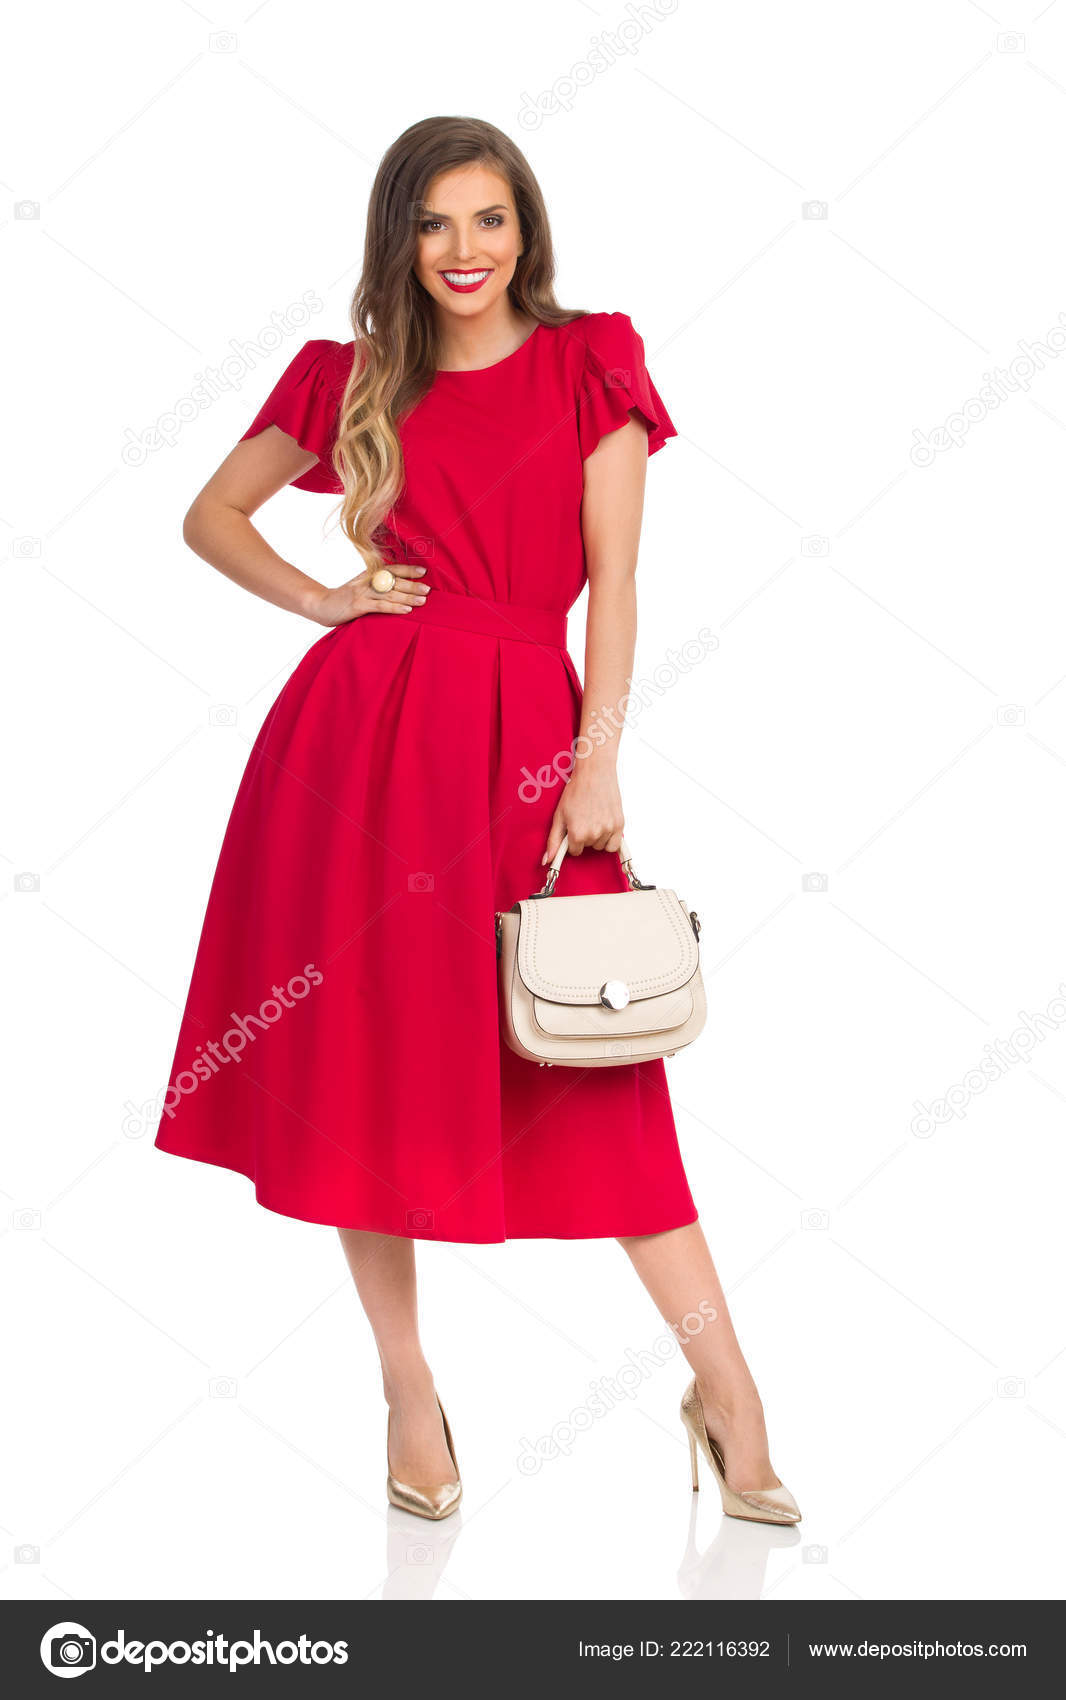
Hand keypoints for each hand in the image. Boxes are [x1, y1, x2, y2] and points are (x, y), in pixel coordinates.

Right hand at [306, 564, 429, 626]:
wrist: (320, 605)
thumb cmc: (344, 599)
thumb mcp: (360, 588)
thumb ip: (376, 586)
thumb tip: (398, 589)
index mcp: (368, 575)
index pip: (391, 569)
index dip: (407, 569)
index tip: (424, 571)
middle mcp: (366, 581)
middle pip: (393, 581)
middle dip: (412, 585)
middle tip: (428, 589)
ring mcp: (362, 592)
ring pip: (389, 593)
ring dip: (408, 596)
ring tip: (423, 600)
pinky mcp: (358, 606)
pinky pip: (380, 606)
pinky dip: (394, 607)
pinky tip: (406, 610)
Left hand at [541, 767, 623, 864]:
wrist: (595, 773)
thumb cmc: (576, 791)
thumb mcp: (559, 816)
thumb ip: (553, 840)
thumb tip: (547, 861)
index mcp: (577, 833)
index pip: (575, 851)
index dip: (573, 840)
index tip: (574, 827)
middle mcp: (594, 834)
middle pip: (588, 848)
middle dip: (585, 837)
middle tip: (584, 818)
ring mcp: (608, 830)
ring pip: (601, 846)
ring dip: (598, 837)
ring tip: (594, 818)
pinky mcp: (620, 825)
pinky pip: (614, 845)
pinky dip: (610, 839)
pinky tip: (604, 825)